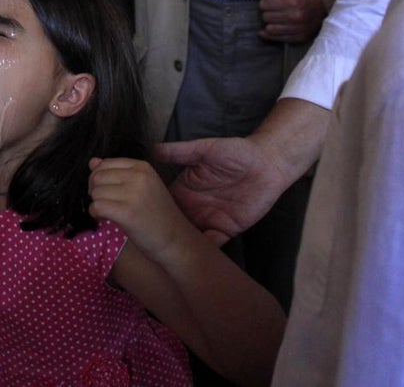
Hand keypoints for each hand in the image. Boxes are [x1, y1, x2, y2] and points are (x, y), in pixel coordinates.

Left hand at [88, 157, 184, 259]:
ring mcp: (133, 194)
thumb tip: (92, 162)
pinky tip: (106, 218)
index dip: (99, 178)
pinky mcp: (127, 213)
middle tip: (107, 203)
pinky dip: (96, 214)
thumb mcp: (140, 187)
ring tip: (109, 212)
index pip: (105, 163)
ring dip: (96, 203)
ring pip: (95, 192)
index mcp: (142, 167)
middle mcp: (138, 176)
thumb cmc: (157, 214)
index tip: (107, 191)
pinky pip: (97, 206)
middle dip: (95, 191)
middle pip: (97, 177)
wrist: (175, 239)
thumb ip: (116, 172)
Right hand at [155, 136, 281, 244]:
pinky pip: (212, 244)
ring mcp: (208, 219)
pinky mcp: (226, 229)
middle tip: (147, 240)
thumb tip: (152, 148)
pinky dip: (203, 251)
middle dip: (160, 233)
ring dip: (179, 245)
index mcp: (184, 188)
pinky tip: (193, 255)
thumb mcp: (204, 148)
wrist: (268, 162)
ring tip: (165, 252)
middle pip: (172, 224)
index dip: (148, 210)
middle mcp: (193, 206)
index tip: (135, 216)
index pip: (161, 202)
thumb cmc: (235, 151)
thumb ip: (179, 151)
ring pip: (189, 237)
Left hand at [255, 0, 325, 42]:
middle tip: (274, 9)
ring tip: (275, 17)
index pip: (264, 4)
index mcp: (294, 1)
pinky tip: (269, 28)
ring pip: (269, 29)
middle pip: (266, 17)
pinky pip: (276, 39)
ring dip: (269, 23)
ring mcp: (298, 29)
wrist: (323, 7)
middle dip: (267, 12)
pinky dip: (270, 34)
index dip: (265, 1)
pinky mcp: (299, 38)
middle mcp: (297, 17)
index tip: (270, 0)